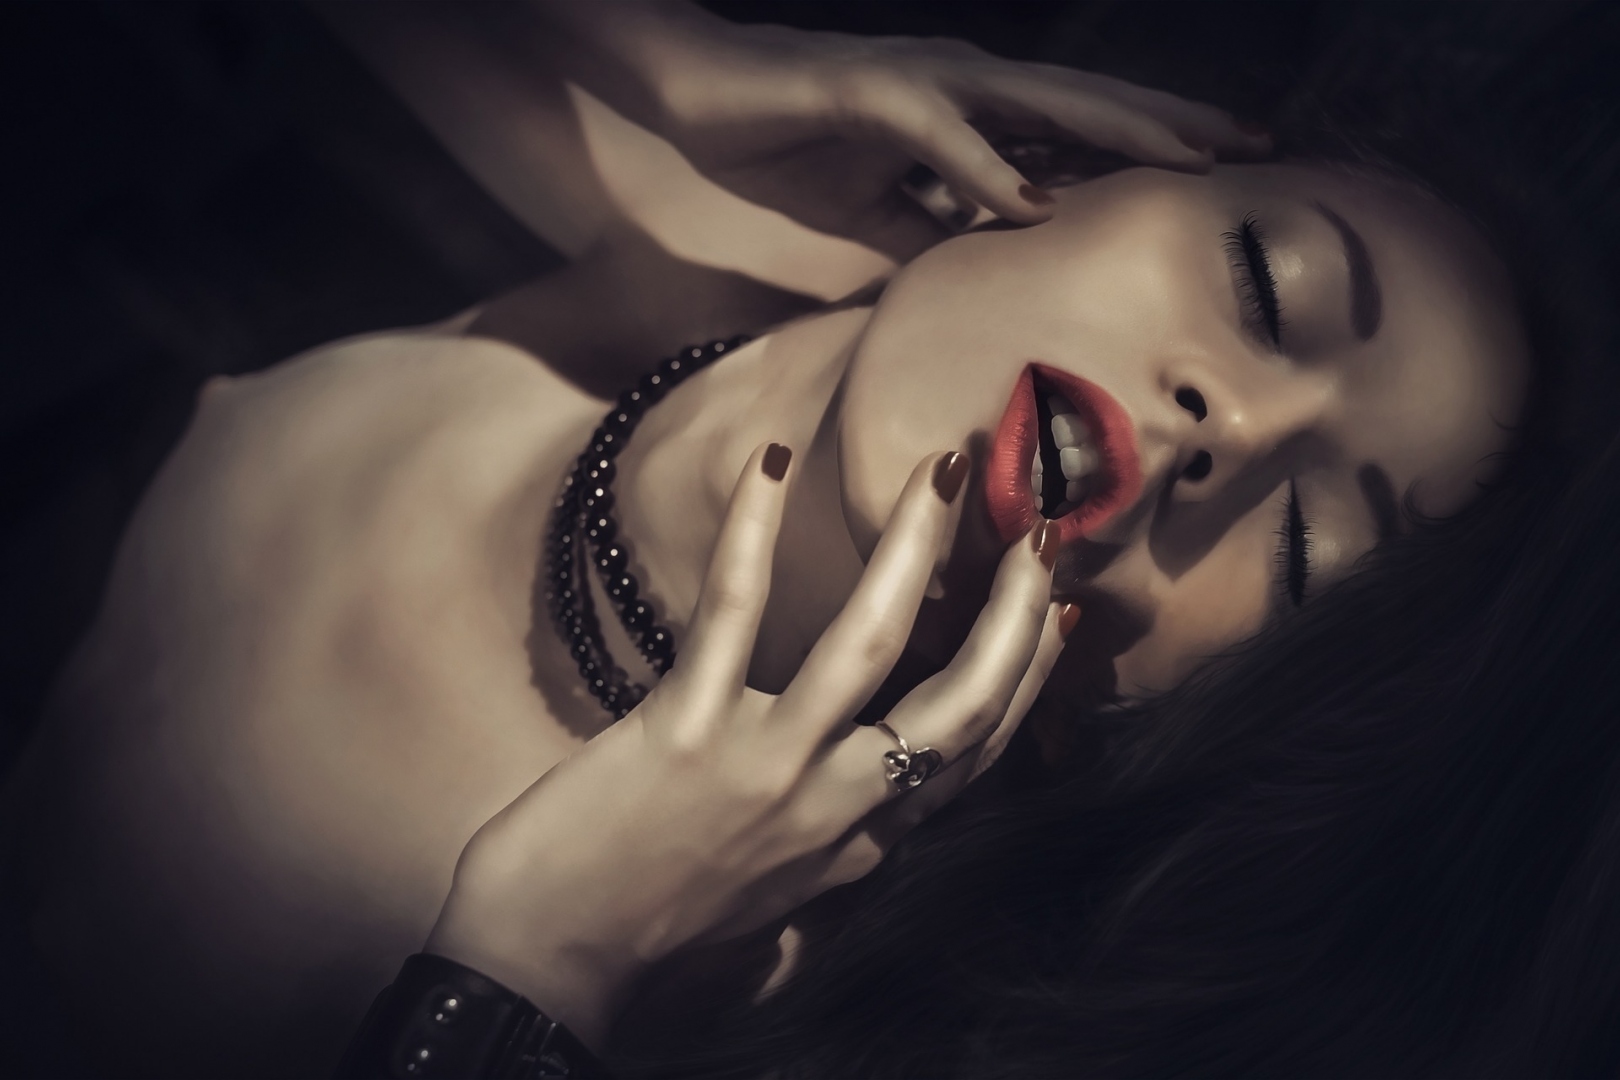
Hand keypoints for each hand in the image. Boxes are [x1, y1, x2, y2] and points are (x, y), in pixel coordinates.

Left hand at [425, 445, 1074, 1045]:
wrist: (545, 973)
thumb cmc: (647, 922)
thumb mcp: (772, 894)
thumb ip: (832, 840)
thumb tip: (872, 784)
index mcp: (856, 844)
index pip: (974, 753)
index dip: (1027, 678)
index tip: (1054, 611)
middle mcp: (832, 810)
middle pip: (962, 704)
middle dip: (1014, 613)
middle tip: (1042, 530)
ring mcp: (765, 770)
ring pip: (871, 645)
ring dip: (916, 547)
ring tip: (944, 470)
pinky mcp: (686, 735)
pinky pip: (735, 613)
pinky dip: (752, 530)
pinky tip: (767, 462)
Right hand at [538, 2, 1270, 259]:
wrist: (698, 94)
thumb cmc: (790, 143)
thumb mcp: (877, 210)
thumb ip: (936, 231)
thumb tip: (989, 272)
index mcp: (970, 110)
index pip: (1078, 127)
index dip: (1152, 145)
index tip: (1229, 170)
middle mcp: (962, 84)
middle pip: (1087, 103)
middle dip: (1172, 123)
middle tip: (1258, 144)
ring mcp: (920, 82)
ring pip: (1037, 103)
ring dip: (1116, 130)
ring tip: (1191, 158)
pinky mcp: (867, 91)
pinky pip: (939, 133)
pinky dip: (988, 166)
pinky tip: (1036, 199)